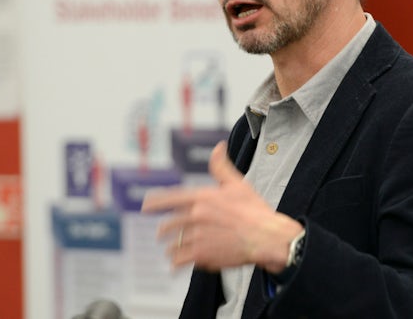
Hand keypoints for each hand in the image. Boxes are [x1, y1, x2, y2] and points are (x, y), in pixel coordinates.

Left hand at [141, 141, 302, 271]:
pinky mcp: (201, 255)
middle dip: (164, 231)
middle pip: (169, 224)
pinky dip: (176, 263)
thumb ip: (221, 167)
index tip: (145, 206)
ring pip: (173, 244)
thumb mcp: (237, 184)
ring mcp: (197, 236)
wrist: (267, 238)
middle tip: (161, 234)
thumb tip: (218, 147)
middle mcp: (195, 216)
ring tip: (171, 252)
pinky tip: (176, 265)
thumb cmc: (255, 212)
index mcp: (202, 197)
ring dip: (170, 248)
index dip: (155, 202)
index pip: (171, 198)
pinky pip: (180, 260)